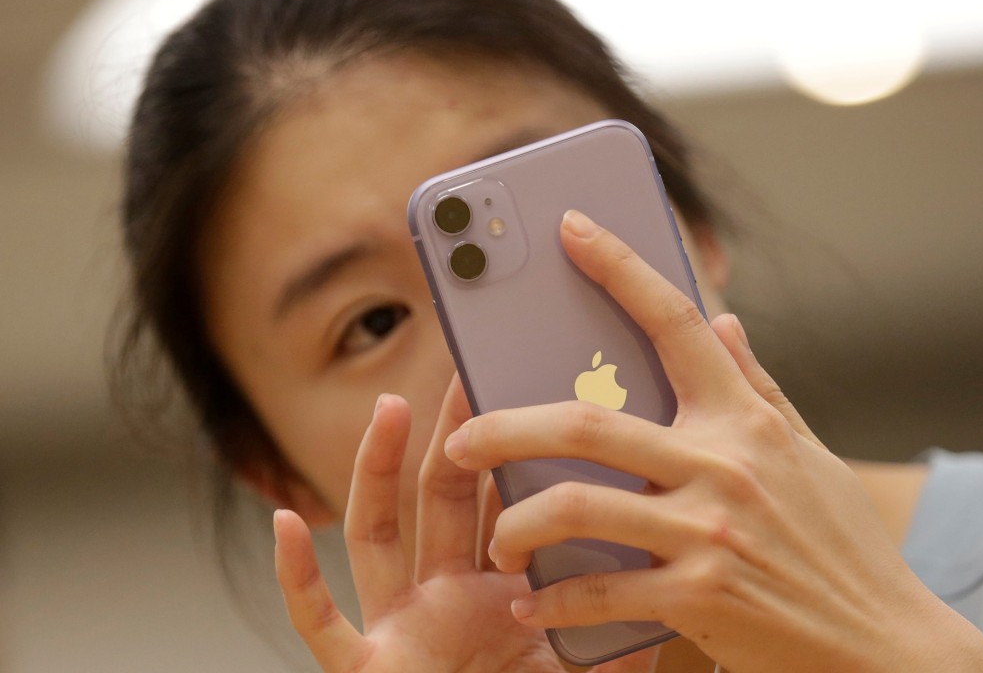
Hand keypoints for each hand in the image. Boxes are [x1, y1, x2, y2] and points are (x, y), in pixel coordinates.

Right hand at [274, 375, 658, 672]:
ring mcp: (402, 628)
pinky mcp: (368, 670)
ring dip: (374, 470)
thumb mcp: (594, 672)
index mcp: (500, 593)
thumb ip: (625, 628)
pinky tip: (284, 526)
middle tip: (471, 371)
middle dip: (455, 434)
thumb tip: (666, 577)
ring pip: (377, 536)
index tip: (530, 393)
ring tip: (390, 405)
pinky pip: (320, 624)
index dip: (511, 448)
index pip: (502, 501)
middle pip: (443, 498)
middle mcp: (445, 599)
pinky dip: (296, 579)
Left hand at [443, 210, 982, 672]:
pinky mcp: (699, 596)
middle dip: (504, 426)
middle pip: (585, 421)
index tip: (572, 228)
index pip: (676, 322)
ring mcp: (708, 531)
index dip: (620, 267)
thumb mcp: (805, 452)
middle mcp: (723, 464)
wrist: (883, 642)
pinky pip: (600, 590)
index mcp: (745, 420)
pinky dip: (556, 598)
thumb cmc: (838, 542)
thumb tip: (724, 319)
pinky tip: (535, 599)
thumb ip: (756, 384)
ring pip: (575, 505)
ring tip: (499, 542)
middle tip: (461, 440)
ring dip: (517, 525)